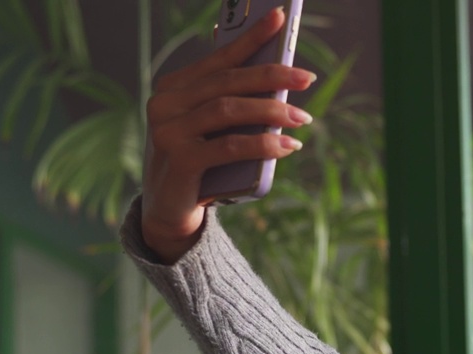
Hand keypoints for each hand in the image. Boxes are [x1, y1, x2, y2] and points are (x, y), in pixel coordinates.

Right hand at [141, 6, 315, 261]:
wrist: (170, 213)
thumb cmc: (201, 166)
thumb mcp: (215, 131)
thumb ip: (233, 105)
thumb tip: (280, 81)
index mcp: (174, 88)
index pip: (219, 57)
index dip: (251, 37)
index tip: (281, 17)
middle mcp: (165, 104)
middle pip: (226, 81)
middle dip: (271, 75)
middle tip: (307, 77)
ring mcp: (168, 132)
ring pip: (227, 110)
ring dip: (271, 110)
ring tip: (303, 116)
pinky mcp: (179, 161)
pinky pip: (228, 146)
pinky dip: (261, 143)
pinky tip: (286, 145)